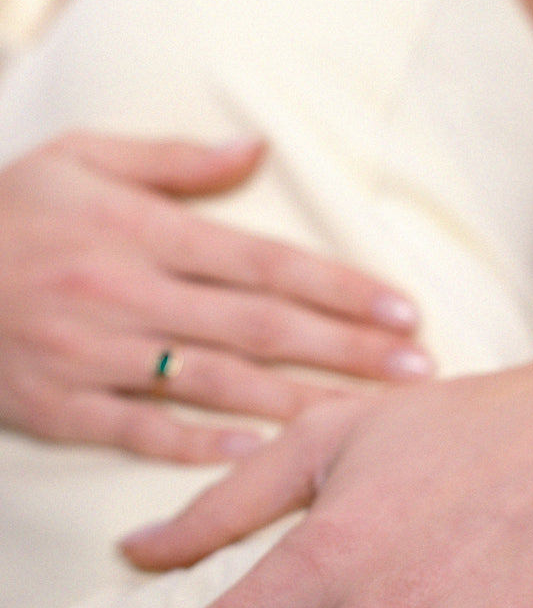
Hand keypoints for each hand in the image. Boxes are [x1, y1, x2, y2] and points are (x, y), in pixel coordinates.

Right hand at [0, 130, 427, 461]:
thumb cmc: (8, 210)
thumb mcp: (81, 158)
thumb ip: (172, 161)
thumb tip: (256, 151)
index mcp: (140, 232)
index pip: (262, 262)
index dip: (337, 287)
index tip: (402, 309)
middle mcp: (126, 294)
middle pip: (257, 327)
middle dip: (344, 349)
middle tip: (416, 369)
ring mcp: (94, 355)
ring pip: (215, 383)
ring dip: (297, 402)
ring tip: (365, 416)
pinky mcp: (62, 406)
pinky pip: (142, 432)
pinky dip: (201, 446)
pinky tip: (261, 456)